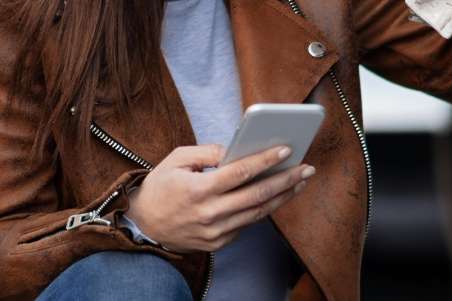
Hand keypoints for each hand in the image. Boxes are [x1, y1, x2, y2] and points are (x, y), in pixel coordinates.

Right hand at [123, 144, 314, 252]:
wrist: (144, 226)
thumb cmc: (161, 187)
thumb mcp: (177, 160)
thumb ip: (209, 152)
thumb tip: (238, 150)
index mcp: (198, 190)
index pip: (239, 172)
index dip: (265, 160)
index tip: (286, 150)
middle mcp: (210, 214)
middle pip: (257, 195)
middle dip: (286, 180)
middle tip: (307, 168)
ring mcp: (216, 231)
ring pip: (258, 213)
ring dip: (282, 196)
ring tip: (299, 181)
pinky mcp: (219, 242)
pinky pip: (247, 223)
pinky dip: (264, 208)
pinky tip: (278, 195)